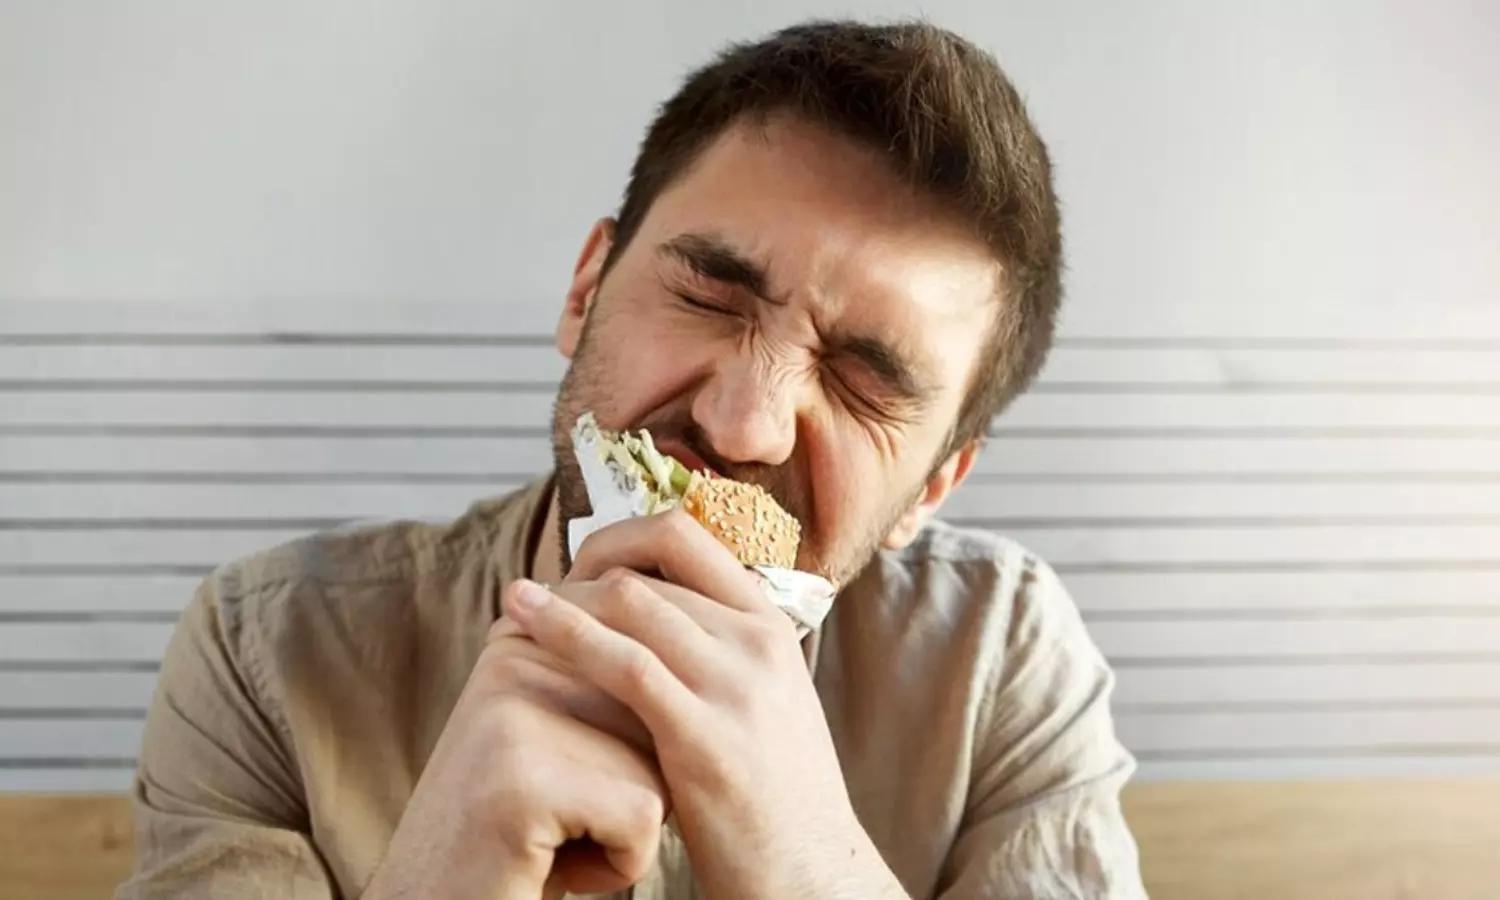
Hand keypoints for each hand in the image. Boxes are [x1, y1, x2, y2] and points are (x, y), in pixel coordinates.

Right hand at [362, 621, 667, 899]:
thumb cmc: (517, 833)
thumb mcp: (553, 735)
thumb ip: (603, 677)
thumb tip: (682, 618)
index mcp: (525, 634)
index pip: (650, 666)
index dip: (632, 745)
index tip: (561, 774)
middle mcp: (515, 657)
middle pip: (659, 713)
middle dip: (633, 783)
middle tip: (554, 813)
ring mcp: (514, 713)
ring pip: (659, 766)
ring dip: (625, 826)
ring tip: (549, 837)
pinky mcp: (523, 780)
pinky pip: (642, 818)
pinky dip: (618, 864)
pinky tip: (549, 866)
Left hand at [501, 510, 907, 899]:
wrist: (810, 877)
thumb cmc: (778, 799)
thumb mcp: (766, 703)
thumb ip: (723, 654)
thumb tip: (663, 619)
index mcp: (771, 627)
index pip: (690, 539)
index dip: (623, 536)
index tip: (581, 558)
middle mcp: (756, 643)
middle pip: (649, 569)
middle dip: (581, 572)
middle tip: (536, 590)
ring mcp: (734, 685)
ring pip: (631, 602)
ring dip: (562, 597)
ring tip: (515, 602)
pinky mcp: (702, 736)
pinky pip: (624, 665)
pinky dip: (565, 636)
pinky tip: (523, 631)